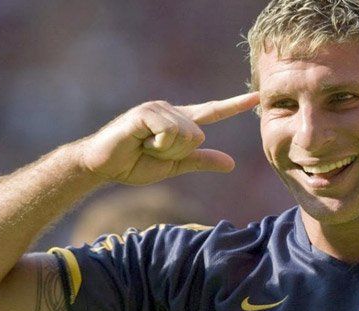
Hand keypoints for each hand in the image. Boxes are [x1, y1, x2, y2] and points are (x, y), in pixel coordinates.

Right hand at [79, 93, 258, 184]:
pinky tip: (140, 142)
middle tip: (152, 152)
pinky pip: (170, 132)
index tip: (257, 97)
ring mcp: (158, 108)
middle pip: (199, 136)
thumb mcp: (175, 165)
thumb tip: (232, 163)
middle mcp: (171, 110)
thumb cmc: (134, 164)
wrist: (102, 166)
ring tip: (144, 147)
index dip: (235, 104)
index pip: (213, 111)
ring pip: (186, 135)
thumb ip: (201, 161)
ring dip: (165, 150)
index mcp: (180, 122)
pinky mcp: (146, 112)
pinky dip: (158, 145)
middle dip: (177, 153)